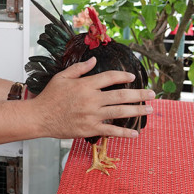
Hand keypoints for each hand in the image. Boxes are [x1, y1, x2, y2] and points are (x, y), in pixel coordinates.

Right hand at [32, 57, 153, 138]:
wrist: (40, 117)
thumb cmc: (50, 96)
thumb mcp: (62, 77)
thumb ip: (79, 68)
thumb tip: (94, 60)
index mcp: (85, 85)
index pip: (110, 77)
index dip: (123, 76)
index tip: (132, 76)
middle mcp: (92, 99)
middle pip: (121, 95)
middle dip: (139, 94)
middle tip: (152, 94)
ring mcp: (92, 115)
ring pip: (120, 112)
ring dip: (137, 110)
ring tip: (148, 109)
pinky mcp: (90, 129)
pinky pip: (111, 131)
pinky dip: (124, 132)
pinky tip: (135, 132)